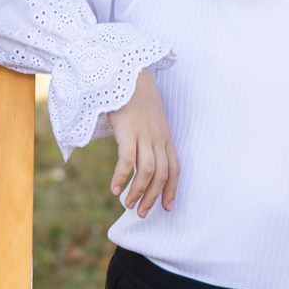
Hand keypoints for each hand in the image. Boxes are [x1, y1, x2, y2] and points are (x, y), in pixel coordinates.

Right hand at [106, 67, 178, 216]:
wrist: (127, 74)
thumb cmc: (134, 98)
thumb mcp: (149, 119)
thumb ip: (148, 137)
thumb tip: (141, 156)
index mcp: (165, 137)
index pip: (174, 169)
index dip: (171, 190)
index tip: (166, 207)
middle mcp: (158, 138)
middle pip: (161, 174)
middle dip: (153, 197)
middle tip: (142, 213)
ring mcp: (144, 134)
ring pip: (147, 171)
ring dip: (138, 192)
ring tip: (128, 205)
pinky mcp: (128, 131)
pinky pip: (127, 160)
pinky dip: (122, 177)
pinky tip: (115, 188)